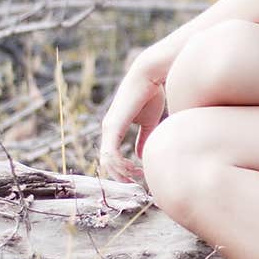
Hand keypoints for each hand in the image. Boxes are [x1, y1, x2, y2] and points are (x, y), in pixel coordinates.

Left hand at [98, 60, 166, 183]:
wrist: (150, 76)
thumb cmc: (151, 94)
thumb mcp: (148, 122)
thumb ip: (144, 138)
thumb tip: (140, 156)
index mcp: (114, 128)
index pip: (111, 156)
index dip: (123, 169)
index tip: (139, 175)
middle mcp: (108, 129)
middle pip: (107, 162)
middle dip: (121, 176)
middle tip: (137, 182)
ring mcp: (109, 128)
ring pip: (107, 161)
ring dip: (122, 173)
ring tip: (138, 175)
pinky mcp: (113, 126)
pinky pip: (110, 153)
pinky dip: (121, 165)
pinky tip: (134, 168)